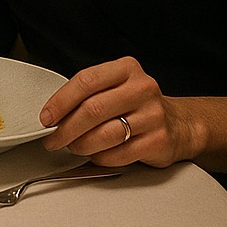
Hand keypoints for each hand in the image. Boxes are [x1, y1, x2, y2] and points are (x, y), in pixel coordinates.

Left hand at [39, 56, 197, 167]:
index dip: (60, 101)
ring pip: (104, 135)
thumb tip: (53, 114)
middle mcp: (142, 88)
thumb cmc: (137, 104)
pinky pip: (118, 154)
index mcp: (126, 69)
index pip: (86, 81)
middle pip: (93, 110)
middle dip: (66, 128)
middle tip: (53, 139)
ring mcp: (153, 115)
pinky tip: (96, 154)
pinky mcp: (158, 141)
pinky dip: (100, 157)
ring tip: (73, 147)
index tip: (46, 117)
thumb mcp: (116, 86)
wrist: (179, 124)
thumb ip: (88, 94)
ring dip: (81, 145)